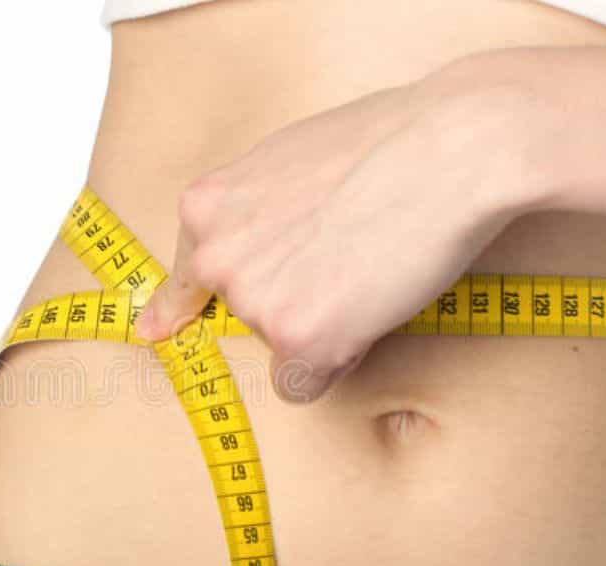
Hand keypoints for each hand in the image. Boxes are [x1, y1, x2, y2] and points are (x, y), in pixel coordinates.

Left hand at [136, 55, 544, 401]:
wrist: (450, 150)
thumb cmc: (388, 141)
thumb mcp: (288, 158)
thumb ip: (253, 208)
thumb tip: (248, 241)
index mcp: (206, 209)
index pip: (184, 277)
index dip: (176, 308)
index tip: (154, 333)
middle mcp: (216, 258)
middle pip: (244, 314)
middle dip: (290, 303)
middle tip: (345, 259)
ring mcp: (253, 301)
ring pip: (280, 346)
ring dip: (321, 328)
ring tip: (368, 268)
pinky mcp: (297, 340)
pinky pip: (301, 384)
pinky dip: (334, 364)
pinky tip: (367, 315)